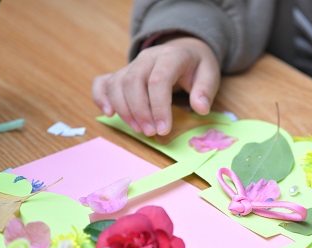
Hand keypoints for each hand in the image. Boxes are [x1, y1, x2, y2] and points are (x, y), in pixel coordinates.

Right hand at [92, 37, 219, 135]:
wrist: (184, 51)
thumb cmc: (196, 67)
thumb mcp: (209, 74)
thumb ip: (205, 90)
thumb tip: (200, 108)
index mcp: (170, 56)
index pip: (158, 80)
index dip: (159, 107)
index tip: (163, 129)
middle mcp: (147, 58)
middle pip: (133, 82)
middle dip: (140, 111)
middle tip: (151, 133)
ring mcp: (131, 65)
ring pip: (117, 84)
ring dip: (124, 110)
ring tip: (139, 130)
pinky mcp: (121, 73)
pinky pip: (103, 83)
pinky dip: (101, 98)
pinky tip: (108, 114)